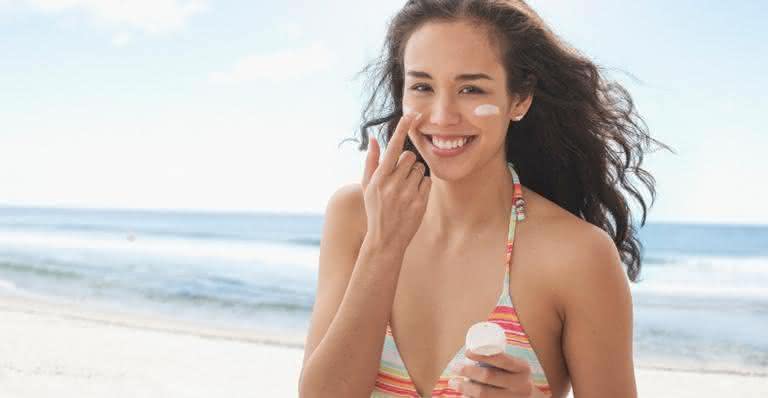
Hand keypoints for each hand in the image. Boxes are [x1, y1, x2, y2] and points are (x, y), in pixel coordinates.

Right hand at [361, 112, 430, 253]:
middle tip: (401, 177)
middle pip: (409, 157)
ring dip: (415, 174)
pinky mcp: (420, 203)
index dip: (403, 129)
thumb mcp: (367, 186)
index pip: (393, 147)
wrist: (385, 240)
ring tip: (405, 189)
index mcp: (379, 178)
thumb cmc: (375, 210)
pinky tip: (413, 197)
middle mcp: (392, 185)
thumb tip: (372, 138)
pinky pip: (427, 181)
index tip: (412, 114)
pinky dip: (422, 185)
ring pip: (420, 168)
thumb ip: (371, 161)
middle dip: (407, 163)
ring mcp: (407, 194)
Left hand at [448, 349, 548, 397]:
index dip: (482, 355)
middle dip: (468, 371)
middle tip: (455, 368)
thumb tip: (474, 346)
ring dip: (465, 388)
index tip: (467, 352)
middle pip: (489, 377)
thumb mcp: (517, 367)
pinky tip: (463, 395)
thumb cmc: (518, 378)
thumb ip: (502, 360)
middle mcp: (520, 384)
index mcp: (522, 368)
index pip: (501, 359)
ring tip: (453, 383)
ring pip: (484, 394)